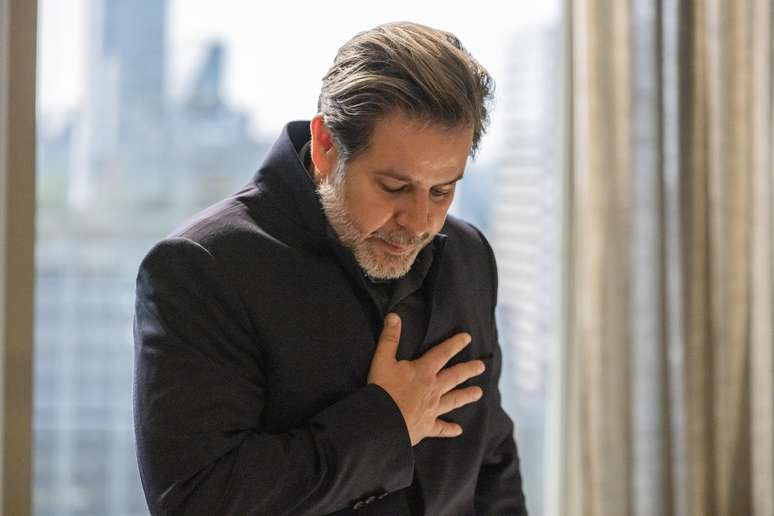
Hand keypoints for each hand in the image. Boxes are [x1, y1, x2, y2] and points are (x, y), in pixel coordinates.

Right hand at [367, 313, 485, 445]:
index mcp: (423, 372)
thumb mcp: (382, 360)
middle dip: (468, 370)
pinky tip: (458, 430)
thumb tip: (394, 316)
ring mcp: (431, 409)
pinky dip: (449, 429)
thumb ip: (389, 338)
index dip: (454, 344)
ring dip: (466, 396)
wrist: (381, 422)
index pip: (442, 353)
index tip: (467, 337)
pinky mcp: (426, 426)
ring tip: (479, 393)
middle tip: (481, 366)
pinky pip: (441, 428)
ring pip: (453, 400)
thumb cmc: (382, 391)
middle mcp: (432, 389)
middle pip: (454, 377)